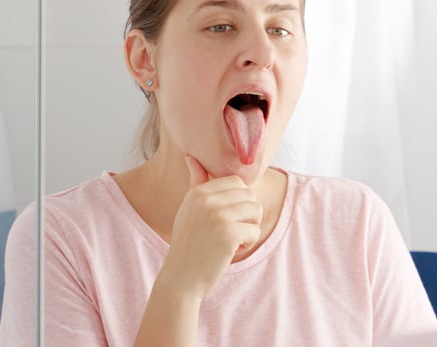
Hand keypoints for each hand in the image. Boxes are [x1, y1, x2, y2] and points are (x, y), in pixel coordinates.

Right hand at [158, 155, 262, 300]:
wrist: (180, 278)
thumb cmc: (188, 243)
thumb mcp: (188, 209)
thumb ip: (196, 183)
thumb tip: (192, 157)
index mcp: (198, 192)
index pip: (237, 182)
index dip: (238, 202)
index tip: (225, 218)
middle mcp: (207, 200)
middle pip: (249, 195)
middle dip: (247, 215)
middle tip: (230, 231)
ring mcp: (218, 216)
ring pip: (256, 211)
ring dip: (249, 228)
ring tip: (231, 240)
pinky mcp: (229, 234)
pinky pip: (255, 231)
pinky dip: (247, 244)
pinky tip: (230, 251)